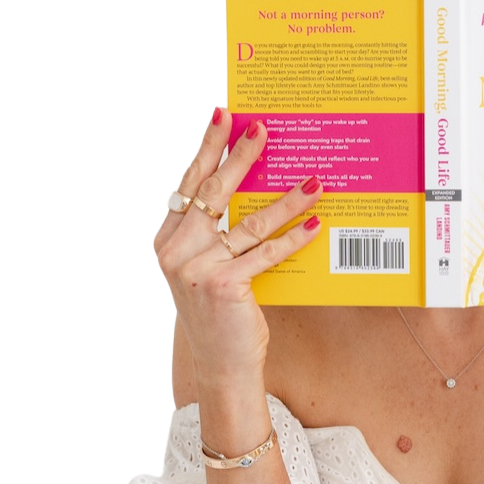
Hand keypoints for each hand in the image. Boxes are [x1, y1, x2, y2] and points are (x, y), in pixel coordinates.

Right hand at [155, 108, 323, 392]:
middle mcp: (177, 250)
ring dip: (285, 200)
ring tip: (313, 181)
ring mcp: (197, 268)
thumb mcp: (206, 269)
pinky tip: (315, 224)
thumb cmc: (220, 316)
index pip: (189, 184)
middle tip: (262, 129)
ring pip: (248, 223)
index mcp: (168, 239)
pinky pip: (265, 254)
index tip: (223, 117)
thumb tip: (250, 194)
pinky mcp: (223, 286)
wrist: (220, 366)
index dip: (206, 148)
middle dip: (239, 156)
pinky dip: (292, 239)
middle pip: (214, 193)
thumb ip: (213, 236)